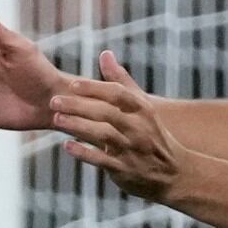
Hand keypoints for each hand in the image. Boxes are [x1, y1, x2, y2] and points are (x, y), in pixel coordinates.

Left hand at [48, 52, 184, 198]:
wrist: (174, 173)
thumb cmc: (151, 133)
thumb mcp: (142, 106)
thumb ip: (121, 81)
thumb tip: (105, 53)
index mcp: (142, 109)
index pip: (118, 94)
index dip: (95, 88)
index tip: (73, 84)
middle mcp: (138, 128)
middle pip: (107, 113)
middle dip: (79, 106)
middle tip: (54, 101)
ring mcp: (132, 150)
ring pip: (103, 135)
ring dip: (78, 126)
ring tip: (57, 119)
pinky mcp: (124, 170)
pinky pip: (102, 161)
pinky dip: (85, 153)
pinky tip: (66, 146)